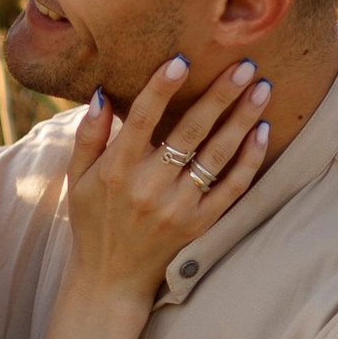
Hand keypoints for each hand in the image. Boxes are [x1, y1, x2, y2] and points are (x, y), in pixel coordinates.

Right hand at [61, 54, 273, 302]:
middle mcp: (149, 187)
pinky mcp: (200, 224)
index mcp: (116, 170)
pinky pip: (233, 188)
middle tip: (244, 65)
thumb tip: (102, 92)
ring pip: (217, 156)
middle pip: (189, 132)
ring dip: (242, 119)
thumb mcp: (75, 178)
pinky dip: (250, 159)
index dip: (161, 88)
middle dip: (219, 95)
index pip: (141, 119)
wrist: (112, 279)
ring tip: (262, 88)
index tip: (182, 59)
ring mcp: (178, 207)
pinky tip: (262, 131)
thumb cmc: (92, 220)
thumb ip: (88, 135)